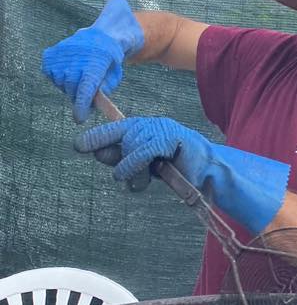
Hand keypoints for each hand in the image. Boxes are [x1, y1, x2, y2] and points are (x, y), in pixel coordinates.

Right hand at [41, 0, 144, 122]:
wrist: (101, 37)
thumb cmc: (109, 61)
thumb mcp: (113, 77)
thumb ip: (102, 92)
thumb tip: (89, 105)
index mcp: (95, 64)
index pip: (85, 89)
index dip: (81, 106)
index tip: (80, 119)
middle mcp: (76, 58)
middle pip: (71, 89)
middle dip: (78, 96)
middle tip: (85, 92)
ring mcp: (61, 55)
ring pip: (60, 83)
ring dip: (68, 86)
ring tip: (79, 75)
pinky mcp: (50, 54)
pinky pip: (49, 75)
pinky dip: (58, 77)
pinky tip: (69, 69)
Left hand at [75, 116, 289, 234]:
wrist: (209, 174)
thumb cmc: (179, 171)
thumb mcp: (147, 167)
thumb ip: (126, 159)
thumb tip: (98, 154)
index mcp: (145, 129)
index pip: (116, 129)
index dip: (97, 137)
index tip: (79, 146)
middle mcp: (152, 124)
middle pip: (120, 137)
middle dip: (117, 159)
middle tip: (128, 177)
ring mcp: (161, 128)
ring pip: (129, 144)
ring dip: (128, 167)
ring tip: (139, 180)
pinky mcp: (169, 136)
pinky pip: (142, 150)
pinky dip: (134, 164)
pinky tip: (137, 175)